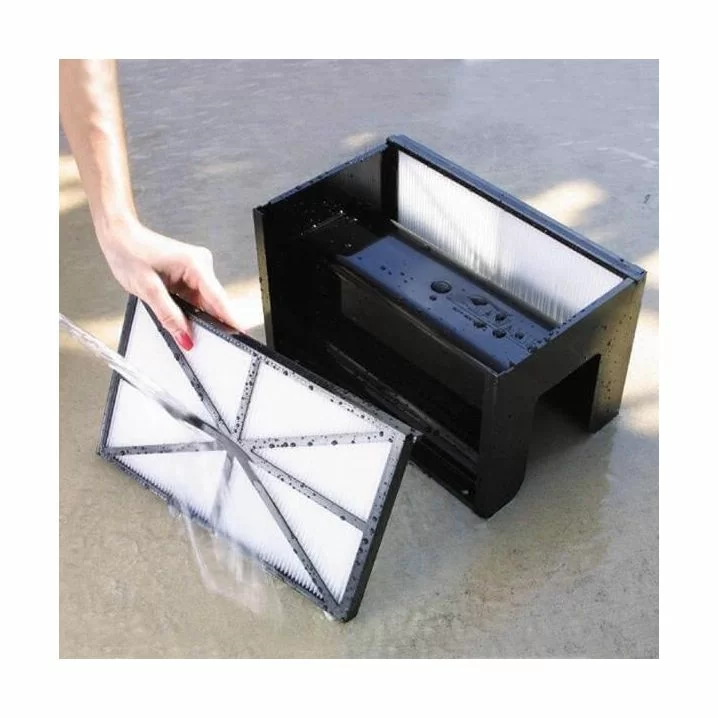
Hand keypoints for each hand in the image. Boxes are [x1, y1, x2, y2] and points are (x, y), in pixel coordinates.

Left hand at [99, 218, 241, 349]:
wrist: (119, 235)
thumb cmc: (130, 252)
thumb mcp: (147, 289)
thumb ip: (168, 316)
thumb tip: (184, 336)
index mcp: (195, 264)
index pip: (218, 298)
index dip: (229, 318)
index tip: (239, 333)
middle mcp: (201, 265)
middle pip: (213, 302)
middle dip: (207, 322)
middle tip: (197, 339)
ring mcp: (197, 270)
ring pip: (204, 302)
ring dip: (194, 315)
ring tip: (178, 323)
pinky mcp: (190, 274)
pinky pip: (195, 298)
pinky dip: (188, 308)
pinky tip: (177, 313)